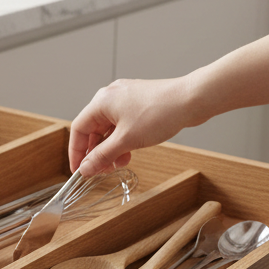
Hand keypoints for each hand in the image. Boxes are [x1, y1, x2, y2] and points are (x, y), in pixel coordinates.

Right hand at [68, 76, 195, 175]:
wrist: (192, 100)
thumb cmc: (160, 113)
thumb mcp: (126, 140)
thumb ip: (102, 156)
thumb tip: (85, 168)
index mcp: (101, 102)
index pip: (78, 129)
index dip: (76, 152)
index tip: (79, 170)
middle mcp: (109, 97)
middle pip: (93, 129)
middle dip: (96, 152)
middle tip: (101, 170)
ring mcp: (125, 99)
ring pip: (109, 128)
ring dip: (111, 148)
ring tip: (118, 163)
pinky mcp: (138, 103)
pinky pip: (122, 124)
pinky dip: (122, 139)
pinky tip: (129, 151)